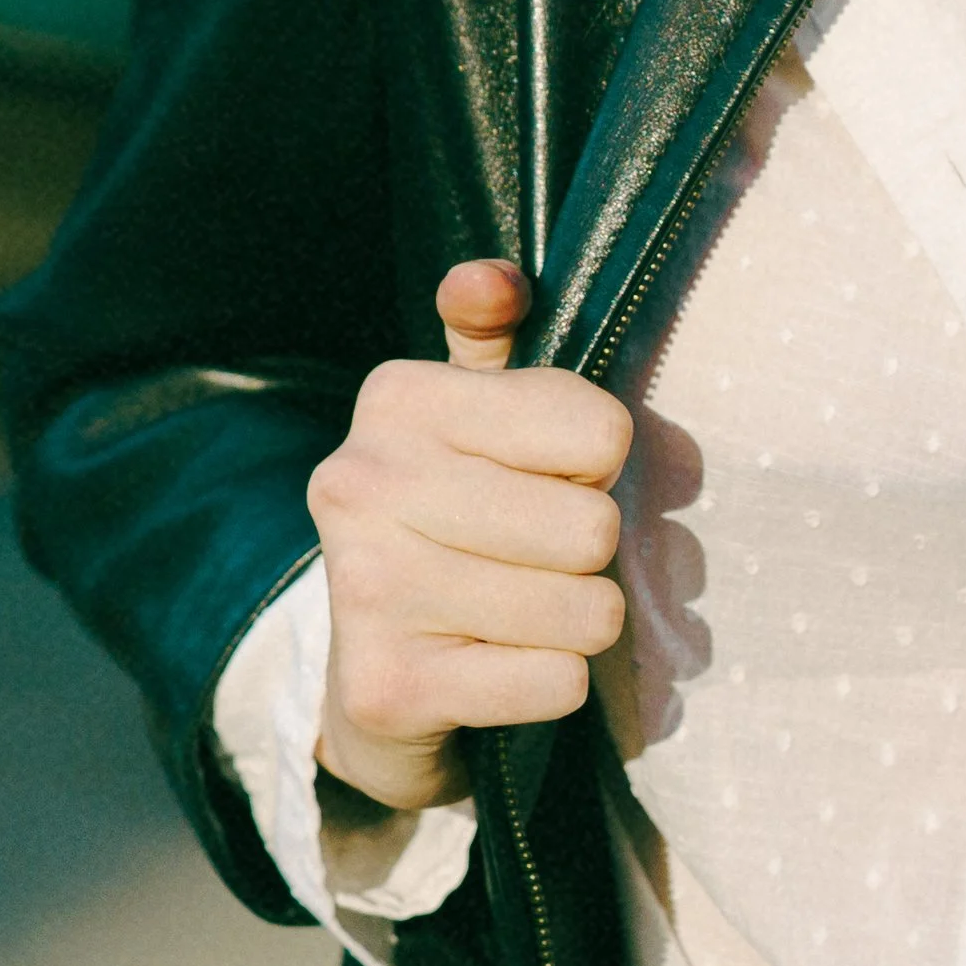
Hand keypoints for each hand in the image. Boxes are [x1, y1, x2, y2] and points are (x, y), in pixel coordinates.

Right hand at [307, 259, 632, 812]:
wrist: (374, 672)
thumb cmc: (455, 513)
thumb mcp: (473, 411)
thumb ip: (494, 332)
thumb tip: (489, 279)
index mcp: (397, 398)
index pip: (600, 428)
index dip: (600, 463)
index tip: (547, 476)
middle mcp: (364, 482)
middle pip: (594, 529)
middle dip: (590, 553)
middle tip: (538, 556)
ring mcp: (367, 588)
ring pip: (586, 613)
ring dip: (578, 623)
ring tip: (523, 611)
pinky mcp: (388, 687)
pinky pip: (558, 683)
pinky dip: (551, 683)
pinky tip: (498, 666)